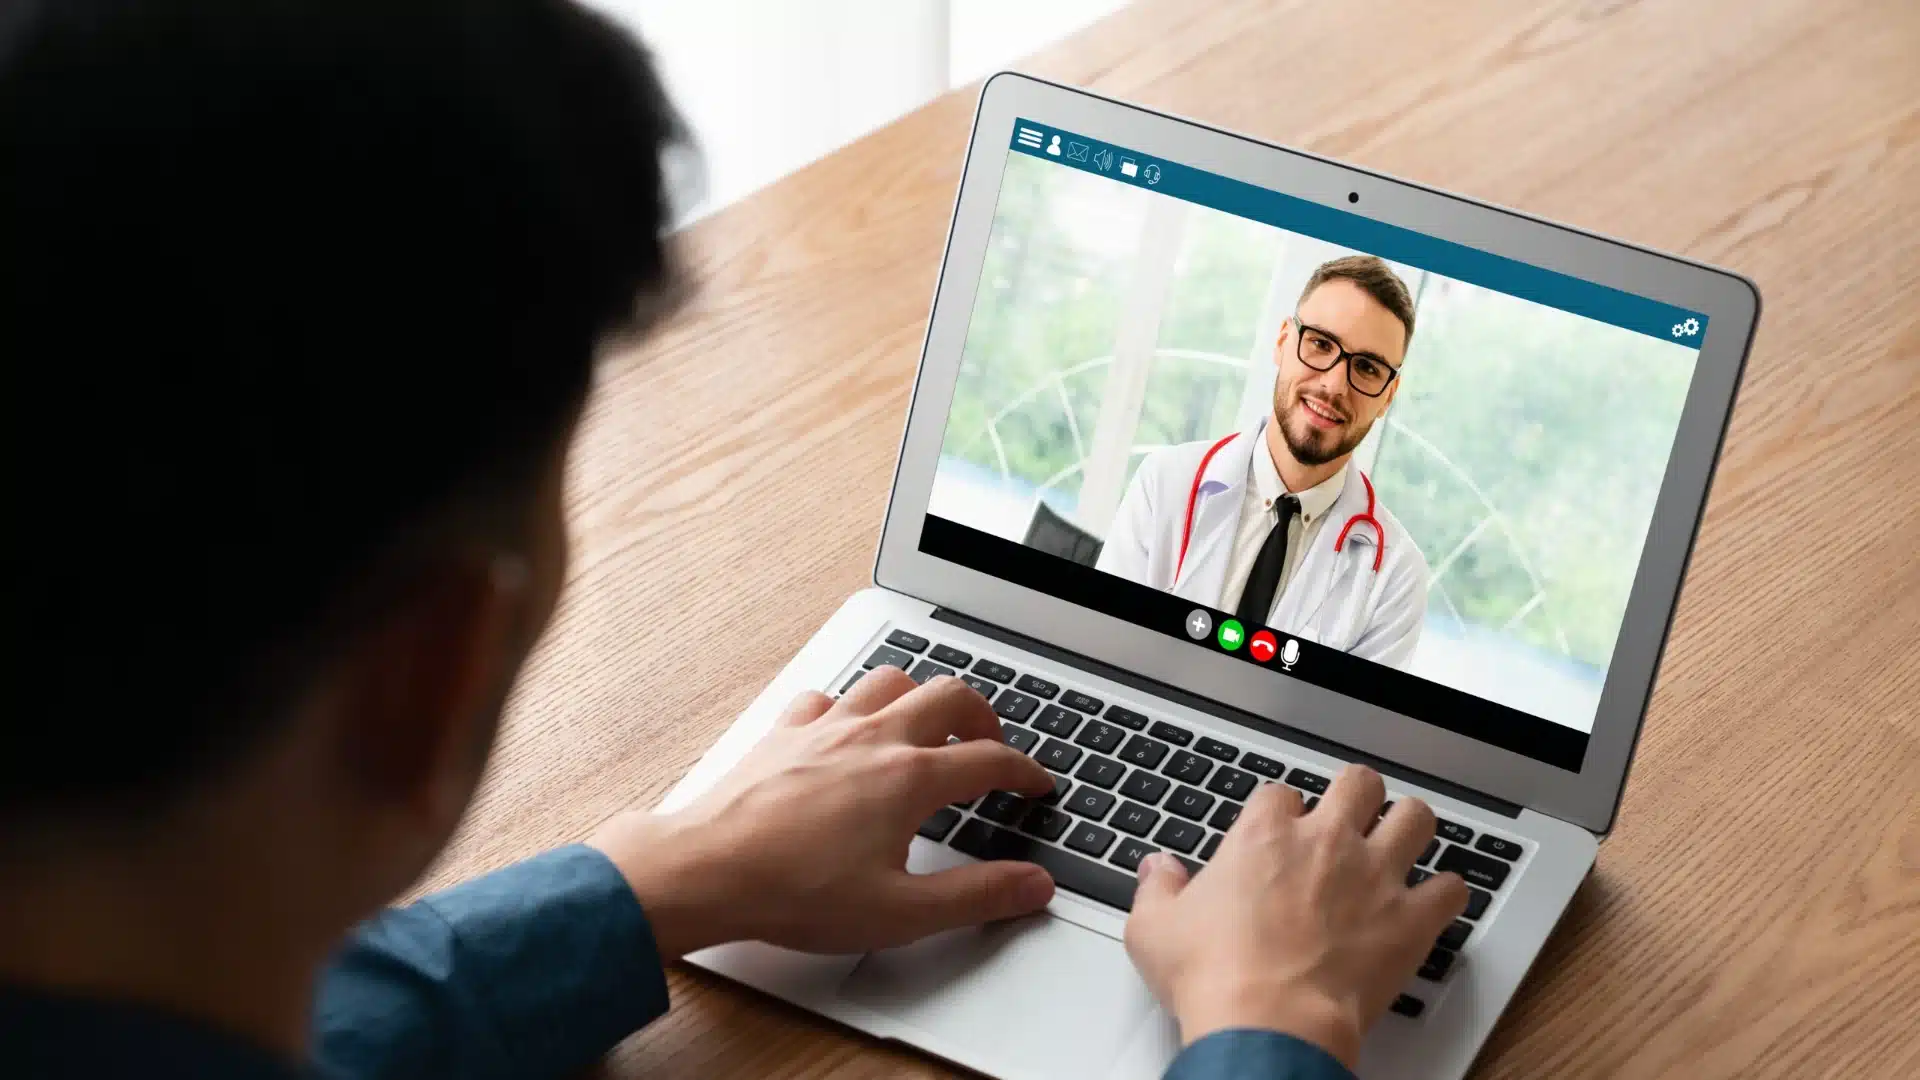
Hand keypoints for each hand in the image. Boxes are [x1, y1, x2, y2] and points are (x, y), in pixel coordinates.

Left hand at [589, 666, 1056, 957]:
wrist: (707, 870)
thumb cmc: (795, 892)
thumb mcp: (901, 912)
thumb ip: (976, 896)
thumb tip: (1031, 885)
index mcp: (910, 778)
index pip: (990, 760)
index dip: (1025, 772)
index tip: (1036, 784)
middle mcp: (873, 738)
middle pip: (950, 696)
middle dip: (983, 715)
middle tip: (991, 743)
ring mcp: (826, 728)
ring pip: (890, 680)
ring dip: (920, 696)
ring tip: (929, 725)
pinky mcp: (785, 731)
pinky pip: (829, 698)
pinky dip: (851, 707)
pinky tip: (847, 731)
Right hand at [1123, 765, 1467, 1069]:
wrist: (1267, 1024)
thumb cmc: (1214, 977)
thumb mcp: (1155, 928)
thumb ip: (1158, 889)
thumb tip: (1157, 871)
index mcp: (1263, 836)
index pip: (1280, 793)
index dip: (1280, 811)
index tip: (1278, 831)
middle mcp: (1326, 842)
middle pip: (1358, 782)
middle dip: (1357, 795)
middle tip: (1350, 818)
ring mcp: (1374, 876)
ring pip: (1415, 817)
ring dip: (1409, 826)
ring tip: (1401, 841)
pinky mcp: (1410, 919)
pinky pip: (1451, 888)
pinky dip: (1446, 893)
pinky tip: (1433, 902)